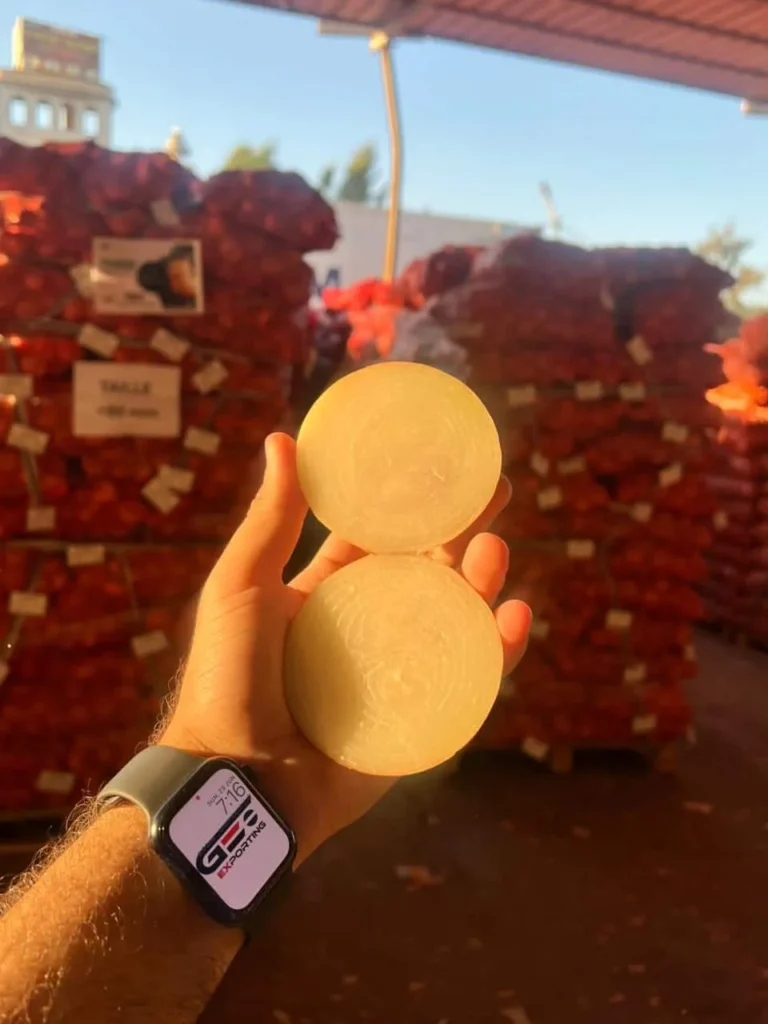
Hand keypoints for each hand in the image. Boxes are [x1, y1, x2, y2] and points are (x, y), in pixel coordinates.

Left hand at [161, 432, 530, 864]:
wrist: (237, 777)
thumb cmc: (227, 678)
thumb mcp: (242, 586)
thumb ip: (271, 519)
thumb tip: (282, 440)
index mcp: (331, 588)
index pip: (383, 534)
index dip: (414, 498)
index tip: (444, 462)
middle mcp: (371, 623)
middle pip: (431, 566)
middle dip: (465, 527)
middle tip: (496, 491)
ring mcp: (401, 669)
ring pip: (458, 615)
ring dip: (483, 580)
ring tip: (494, 550)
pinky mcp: (423, 715)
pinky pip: (471, 678)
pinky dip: (498, 650)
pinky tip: (512, 618)